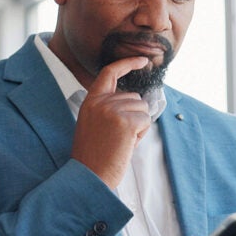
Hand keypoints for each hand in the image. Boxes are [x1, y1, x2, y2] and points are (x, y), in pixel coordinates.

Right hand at [71, 56, 151, 188]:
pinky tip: (126, 145)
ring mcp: (112, 110)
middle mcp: (100, 102)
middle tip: (118, 138)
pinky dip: (141, 135)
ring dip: (138, 126)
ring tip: (121, 142)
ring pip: (142, 109)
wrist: (90, 176)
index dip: (127, 63)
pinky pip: (146, 121)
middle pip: (134, 97)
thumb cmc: (95, 156)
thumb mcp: (95, 124)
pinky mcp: (126, 122)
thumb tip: (138, 100)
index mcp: (90, 102)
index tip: (142, 60)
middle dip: (134, 116)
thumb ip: (111, 108)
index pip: (109, 72)